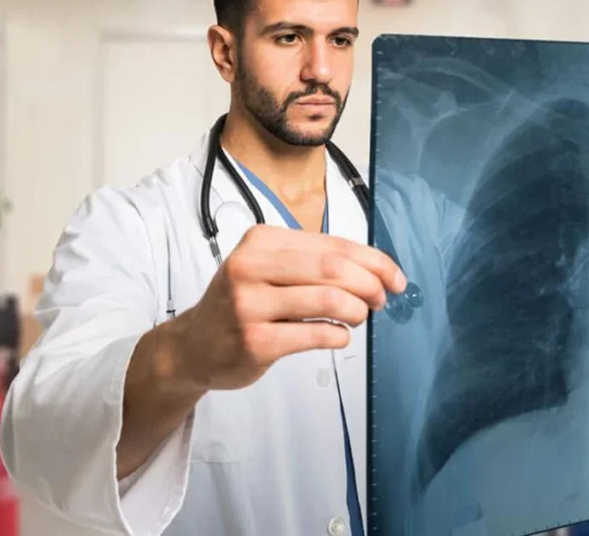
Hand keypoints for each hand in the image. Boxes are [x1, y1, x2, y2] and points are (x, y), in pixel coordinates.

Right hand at [172, 225, 406, 390]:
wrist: (193, 347)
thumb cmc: (242, 304)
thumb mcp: (268, 269)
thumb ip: (313, 263)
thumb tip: (376, 270)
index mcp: (261, 241)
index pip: (332, 244)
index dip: (374, 261)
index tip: (396, 278)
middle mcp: (251, 266)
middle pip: (333, 269)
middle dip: (370, 285)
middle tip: (381, 300)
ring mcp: (250, 305)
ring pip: (328, 301)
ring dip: (357, 311)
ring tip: (358, 318)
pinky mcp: (255, 341)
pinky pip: (315, 335)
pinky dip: (338, 335)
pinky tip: (337, 336)